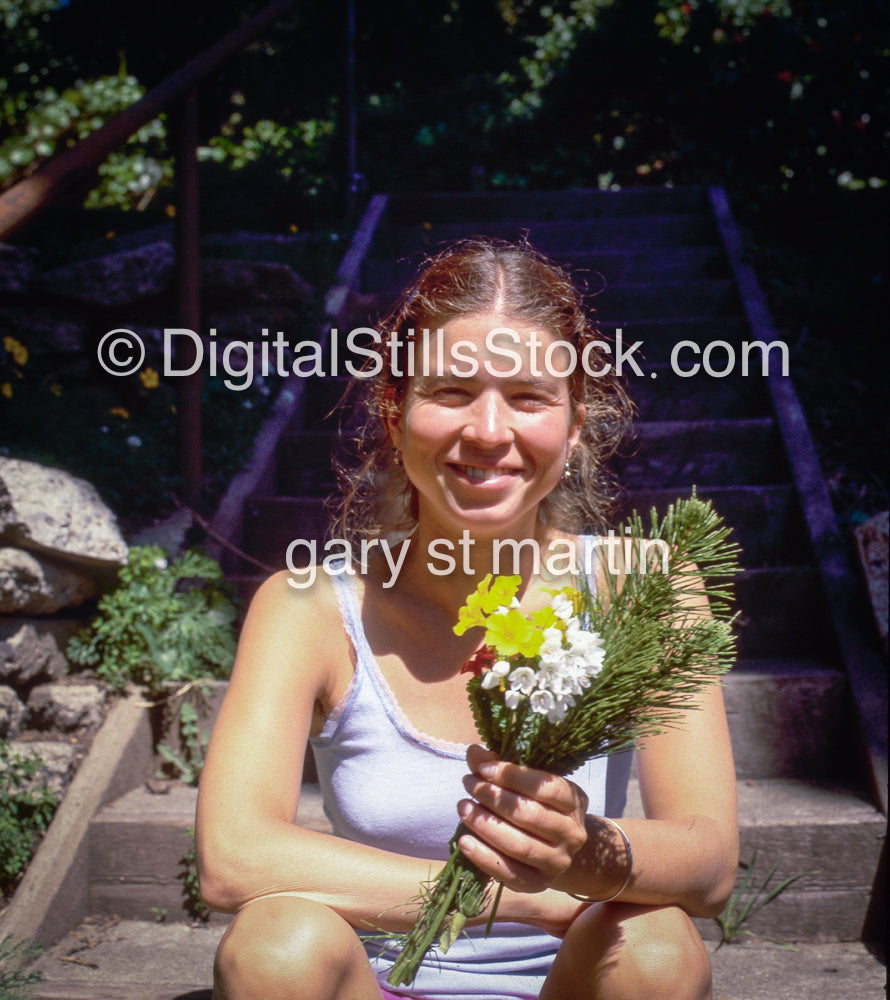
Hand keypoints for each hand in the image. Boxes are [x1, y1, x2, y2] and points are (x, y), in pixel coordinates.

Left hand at [456, 745, 587, 894]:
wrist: (554, 847)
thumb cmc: (536, 804)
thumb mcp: (526, 781)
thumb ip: (500, 766)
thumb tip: (474, 753)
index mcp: (574, 801)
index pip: (546, 786)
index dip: (513, 775)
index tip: (483, 768)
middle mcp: (572, 833)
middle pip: (531, 815)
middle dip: (494, 797)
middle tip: (469, 783)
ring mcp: (558, 861)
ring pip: (520, 845)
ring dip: (486, 825)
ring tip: (463, 807)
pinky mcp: (539, 884)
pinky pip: (510, 873)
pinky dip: (484, 857)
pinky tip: (464, 841)